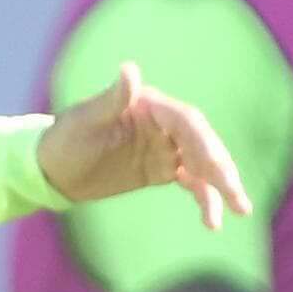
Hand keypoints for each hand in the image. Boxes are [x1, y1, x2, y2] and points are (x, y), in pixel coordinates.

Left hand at [37, 63, 249, 230]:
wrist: (52, 168)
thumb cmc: (64, 139)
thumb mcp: (85, 122)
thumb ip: (111, 100)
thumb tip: (130, 70)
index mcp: (149, 105)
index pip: (186, 121)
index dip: (203, 143)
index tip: (215, 168)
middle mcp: (163, 124)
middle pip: (202, 143)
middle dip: (222, 169)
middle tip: (237, 196)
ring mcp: (165, 147)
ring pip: (203, 164)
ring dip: (221, 186)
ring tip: (240, 211)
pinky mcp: (162, 169)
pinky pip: (192, 182)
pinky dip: (204, 198)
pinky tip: (212, 220)